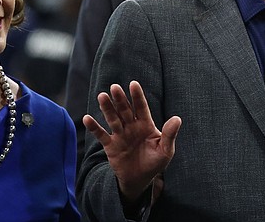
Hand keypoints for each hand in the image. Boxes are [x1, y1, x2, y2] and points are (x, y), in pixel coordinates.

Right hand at [83, 80, 181, 203]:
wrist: (139, 180)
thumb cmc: (155, 163)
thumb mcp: (165, 150)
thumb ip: (169, 135)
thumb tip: (177, 118)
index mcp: (146, 125)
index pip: (141, 107)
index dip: (137, 96)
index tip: (133, 84)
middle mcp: (132, 126)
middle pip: (125, 110)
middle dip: (120, 99)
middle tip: (114, 87)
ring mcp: (120, 135)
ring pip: (113, 118)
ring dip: (107, 108)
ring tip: (102, 96)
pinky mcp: (110, 145)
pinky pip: (101, 135)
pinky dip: (94, 127)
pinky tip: (87, 118)